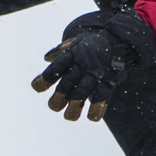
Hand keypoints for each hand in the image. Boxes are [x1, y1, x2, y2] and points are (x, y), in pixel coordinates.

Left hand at [30, 11, 155, 121]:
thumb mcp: (76, 42)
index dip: (44, 79)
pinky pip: (103, 96)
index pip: (55, 68)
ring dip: (75, 107)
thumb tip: (46, 59)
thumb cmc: (93, 44)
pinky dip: (97, 108)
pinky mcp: (109, 81)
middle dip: (58, 97)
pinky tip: (92, 117)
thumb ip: (60, 51)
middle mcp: (81, 66)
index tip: (36, 87)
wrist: (119, 39)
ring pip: (82, 92)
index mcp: (71, 56)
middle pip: (67, 83)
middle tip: (54, 107)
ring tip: (70, 116)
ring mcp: (95, 74)